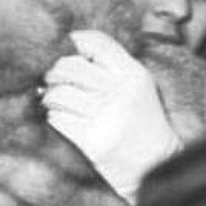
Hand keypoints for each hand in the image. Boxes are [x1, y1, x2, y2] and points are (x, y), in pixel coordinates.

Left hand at [42, 30, 181, 202]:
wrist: (155, 163)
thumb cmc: (142, 120)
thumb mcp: (137, 85)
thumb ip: (111, 66)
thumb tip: (67, 49)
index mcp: (133, 73)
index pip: (96, 41)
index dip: (75, 42)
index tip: (69, 52)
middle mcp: (120, 91)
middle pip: (69, 66)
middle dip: (54, 73)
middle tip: (52, 80)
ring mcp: (105, 117)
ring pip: (59, 94)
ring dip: (50, 97)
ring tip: (53, 101)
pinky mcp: (92, 141)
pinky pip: (58, 119)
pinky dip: (54, 117)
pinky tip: (61, 119)